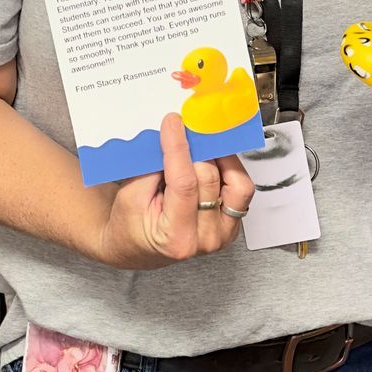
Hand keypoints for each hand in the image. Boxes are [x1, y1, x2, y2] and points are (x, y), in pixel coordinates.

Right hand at [94, 113, 256, 268]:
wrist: (136, 248)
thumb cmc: (130, 226)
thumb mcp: (130, 195)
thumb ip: (153, 167)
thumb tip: (176, 137)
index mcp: (176, 238)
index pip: (184, 183)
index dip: (179, 147)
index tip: (174, 124)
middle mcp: (205, 238)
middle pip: (210, 178)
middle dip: (196, 150)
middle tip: (183, 134)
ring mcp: (222, 233)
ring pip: (236, 182)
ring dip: (217, 159)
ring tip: (198, 152)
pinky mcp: (232, 225)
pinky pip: (241, 190)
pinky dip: (229, 171)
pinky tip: (211, 164)